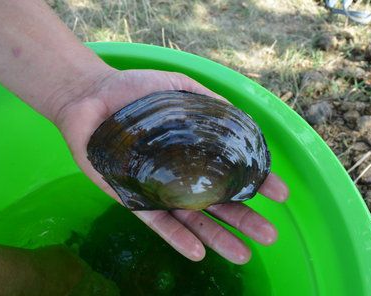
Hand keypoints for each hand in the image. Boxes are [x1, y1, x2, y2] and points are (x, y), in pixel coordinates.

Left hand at [55, 68, 288, 263]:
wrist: (90, 96)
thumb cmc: (135, 91)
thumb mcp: (179, 88)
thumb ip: (208, 103)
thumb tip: (240, 118)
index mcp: (195, 151)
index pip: (231, 171)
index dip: (256, 183)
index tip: (280, 195)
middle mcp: (180, 174)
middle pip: (216, 202)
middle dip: (244, 219)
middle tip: (271, 235)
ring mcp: (157, 188)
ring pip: (192, 219)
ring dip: (217, 237)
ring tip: (244, 254)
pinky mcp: (131, 196)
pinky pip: (156, 221)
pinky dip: (176, 237)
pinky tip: (198, 253)